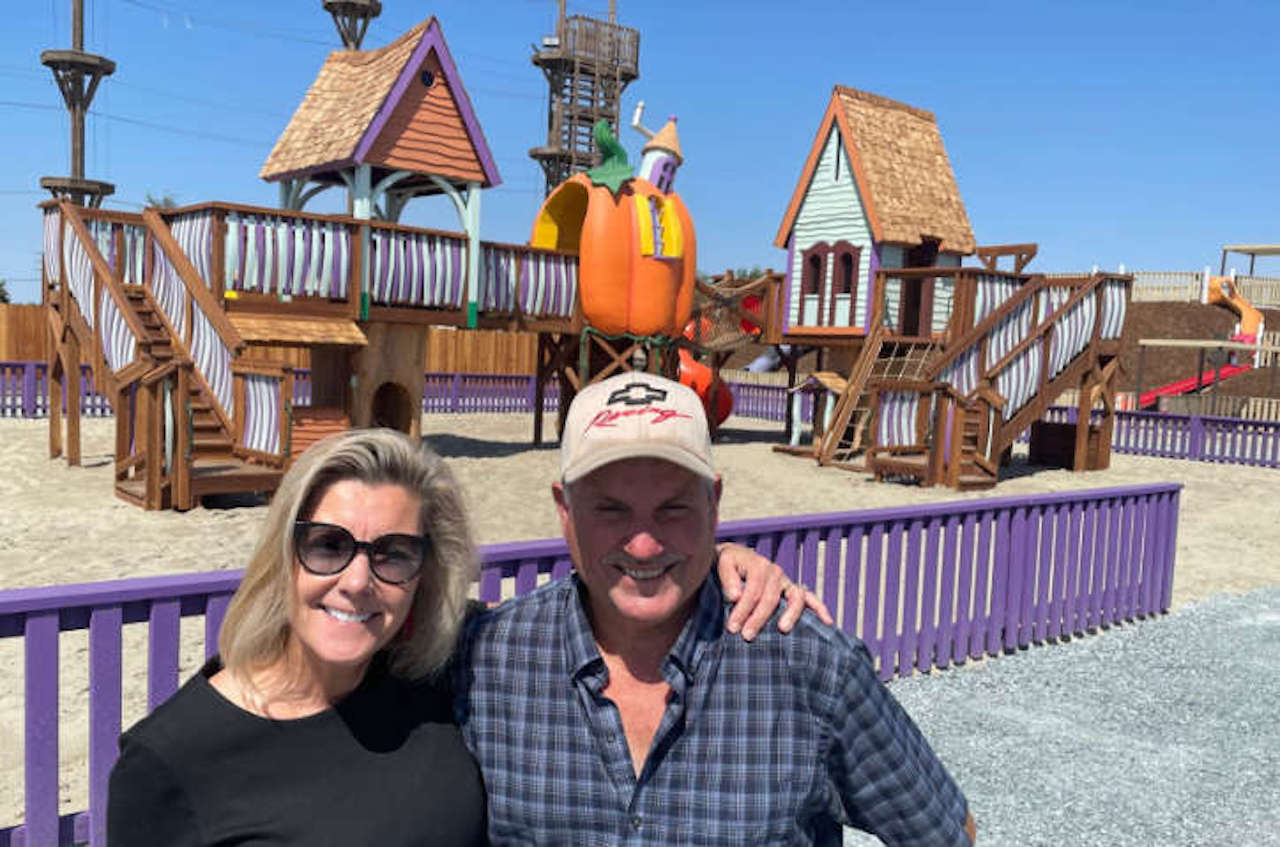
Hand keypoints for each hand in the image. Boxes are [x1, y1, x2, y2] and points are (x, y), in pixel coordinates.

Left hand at [714, 542, 834, 639]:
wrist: (735, 557)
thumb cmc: (728, 564)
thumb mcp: (723, 563)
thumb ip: (728, 578)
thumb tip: (736, 596)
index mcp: (758, 565)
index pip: (752, 591)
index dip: (742, 610)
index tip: (733, 628)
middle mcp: (775, 571)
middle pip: (771, 598)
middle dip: (758, 618)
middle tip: (746, 636)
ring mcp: (786, 581)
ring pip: (794, 597)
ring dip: (790, 614)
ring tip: (782, 629)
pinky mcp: (792, 589)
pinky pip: (809, 598)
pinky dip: (819, 608)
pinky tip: (827, 622)